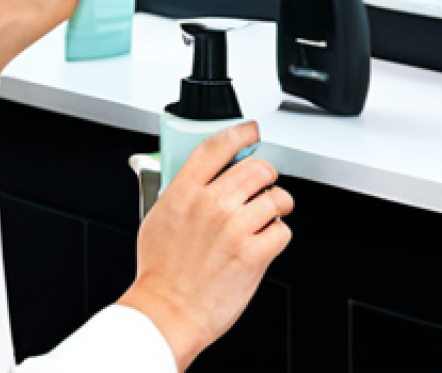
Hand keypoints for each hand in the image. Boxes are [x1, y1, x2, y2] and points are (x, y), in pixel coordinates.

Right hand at [118, 122, 293, 370]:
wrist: (169, 310)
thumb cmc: (160, 269)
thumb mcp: (158, 215)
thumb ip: (178, 190)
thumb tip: (195, 176)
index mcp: (185, 190)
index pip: (218, 146)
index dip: (240, 133)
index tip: (250, 132)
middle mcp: (212, 204)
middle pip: (256, 168)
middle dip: (265, 173)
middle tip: (262, 181)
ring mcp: (235, 228)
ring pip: (276, 197)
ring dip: (276, 203)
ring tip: (267, 213)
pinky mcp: (255, 254)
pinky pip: (283, 231)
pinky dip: (277, 234)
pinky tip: (264, 240)